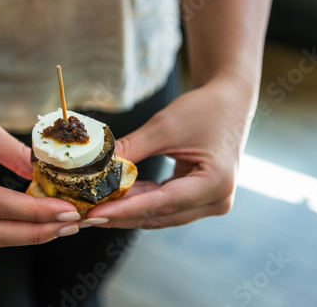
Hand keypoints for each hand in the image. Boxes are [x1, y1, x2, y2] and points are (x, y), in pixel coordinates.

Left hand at [85, 76, 255, 228]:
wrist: (229, 101)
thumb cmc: (204, 109)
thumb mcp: (164, 127)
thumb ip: (131, 148)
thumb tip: (95, 166)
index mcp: (215, 183)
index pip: (161, 203)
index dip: (124, 210)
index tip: (94, 214)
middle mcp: (217, 200)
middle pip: (159, 215)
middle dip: (120, 215)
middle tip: (86, 215)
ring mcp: (210, 202)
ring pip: (160, 214)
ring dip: (128, 211)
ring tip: (95, 208)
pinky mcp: (201, 198)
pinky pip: (165, 205)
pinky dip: (140, 201)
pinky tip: (115, 198)